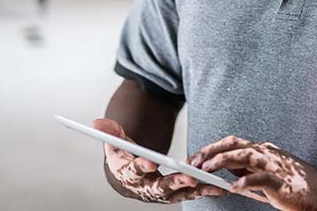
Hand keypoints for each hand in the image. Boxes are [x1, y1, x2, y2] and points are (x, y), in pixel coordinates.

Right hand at [93, 118, 226, 202]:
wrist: (129, 177)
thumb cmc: (125, 157)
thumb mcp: (116, 143)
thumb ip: (111, 132)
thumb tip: (98, 121)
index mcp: (128, 175)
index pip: (133, 172)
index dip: (141, 166)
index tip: (150, 162)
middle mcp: (144, 188)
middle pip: (159, 188)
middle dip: (175, 183)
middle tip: (189, 177)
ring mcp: (160, 193)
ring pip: (177, 194)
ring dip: (194, 190)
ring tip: (209, 184)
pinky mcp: (173, 194)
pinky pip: (188, 194)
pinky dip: (203, 192)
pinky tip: (217, 188)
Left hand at [188, 136, 316, 210]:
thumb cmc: (295, 185)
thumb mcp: (267, 172)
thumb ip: (249, 168)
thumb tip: (227, 168)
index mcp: (262, 150)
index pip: (232, 143)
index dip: (212, 147)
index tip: (196, 156)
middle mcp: (267, 153)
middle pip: (234, 145)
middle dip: (212, 151)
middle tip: (194, 161)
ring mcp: (274, 165)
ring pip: (245, 156)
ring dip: (224, 161)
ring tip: (208, 168)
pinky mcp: (281, 181)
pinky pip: (261, 179)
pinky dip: (246, 182)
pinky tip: (233, 187)